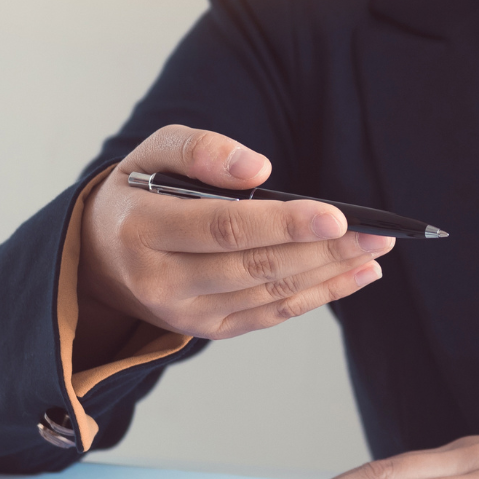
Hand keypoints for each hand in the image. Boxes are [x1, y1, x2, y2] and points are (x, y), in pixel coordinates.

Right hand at [74, 125, 394, 365]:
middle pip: (256, 266)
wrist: (100, 258)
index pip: (223, 228)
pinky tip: (356, 275)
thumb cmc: (137, 194)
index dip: (283, 225)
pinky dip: (318, 296)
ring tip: (376, 250)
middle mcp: (160, 281)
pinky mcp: (206, 330)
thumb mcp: (150, 154)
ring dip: (330, 274)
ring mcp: (184, 314)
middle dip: (324, 251)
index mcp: (142, 230)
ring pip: (270, 294)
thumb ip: (199, 149)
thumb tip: (258, 169)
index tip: (336, 216)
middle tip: (378, 234)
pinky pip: (271, 315)